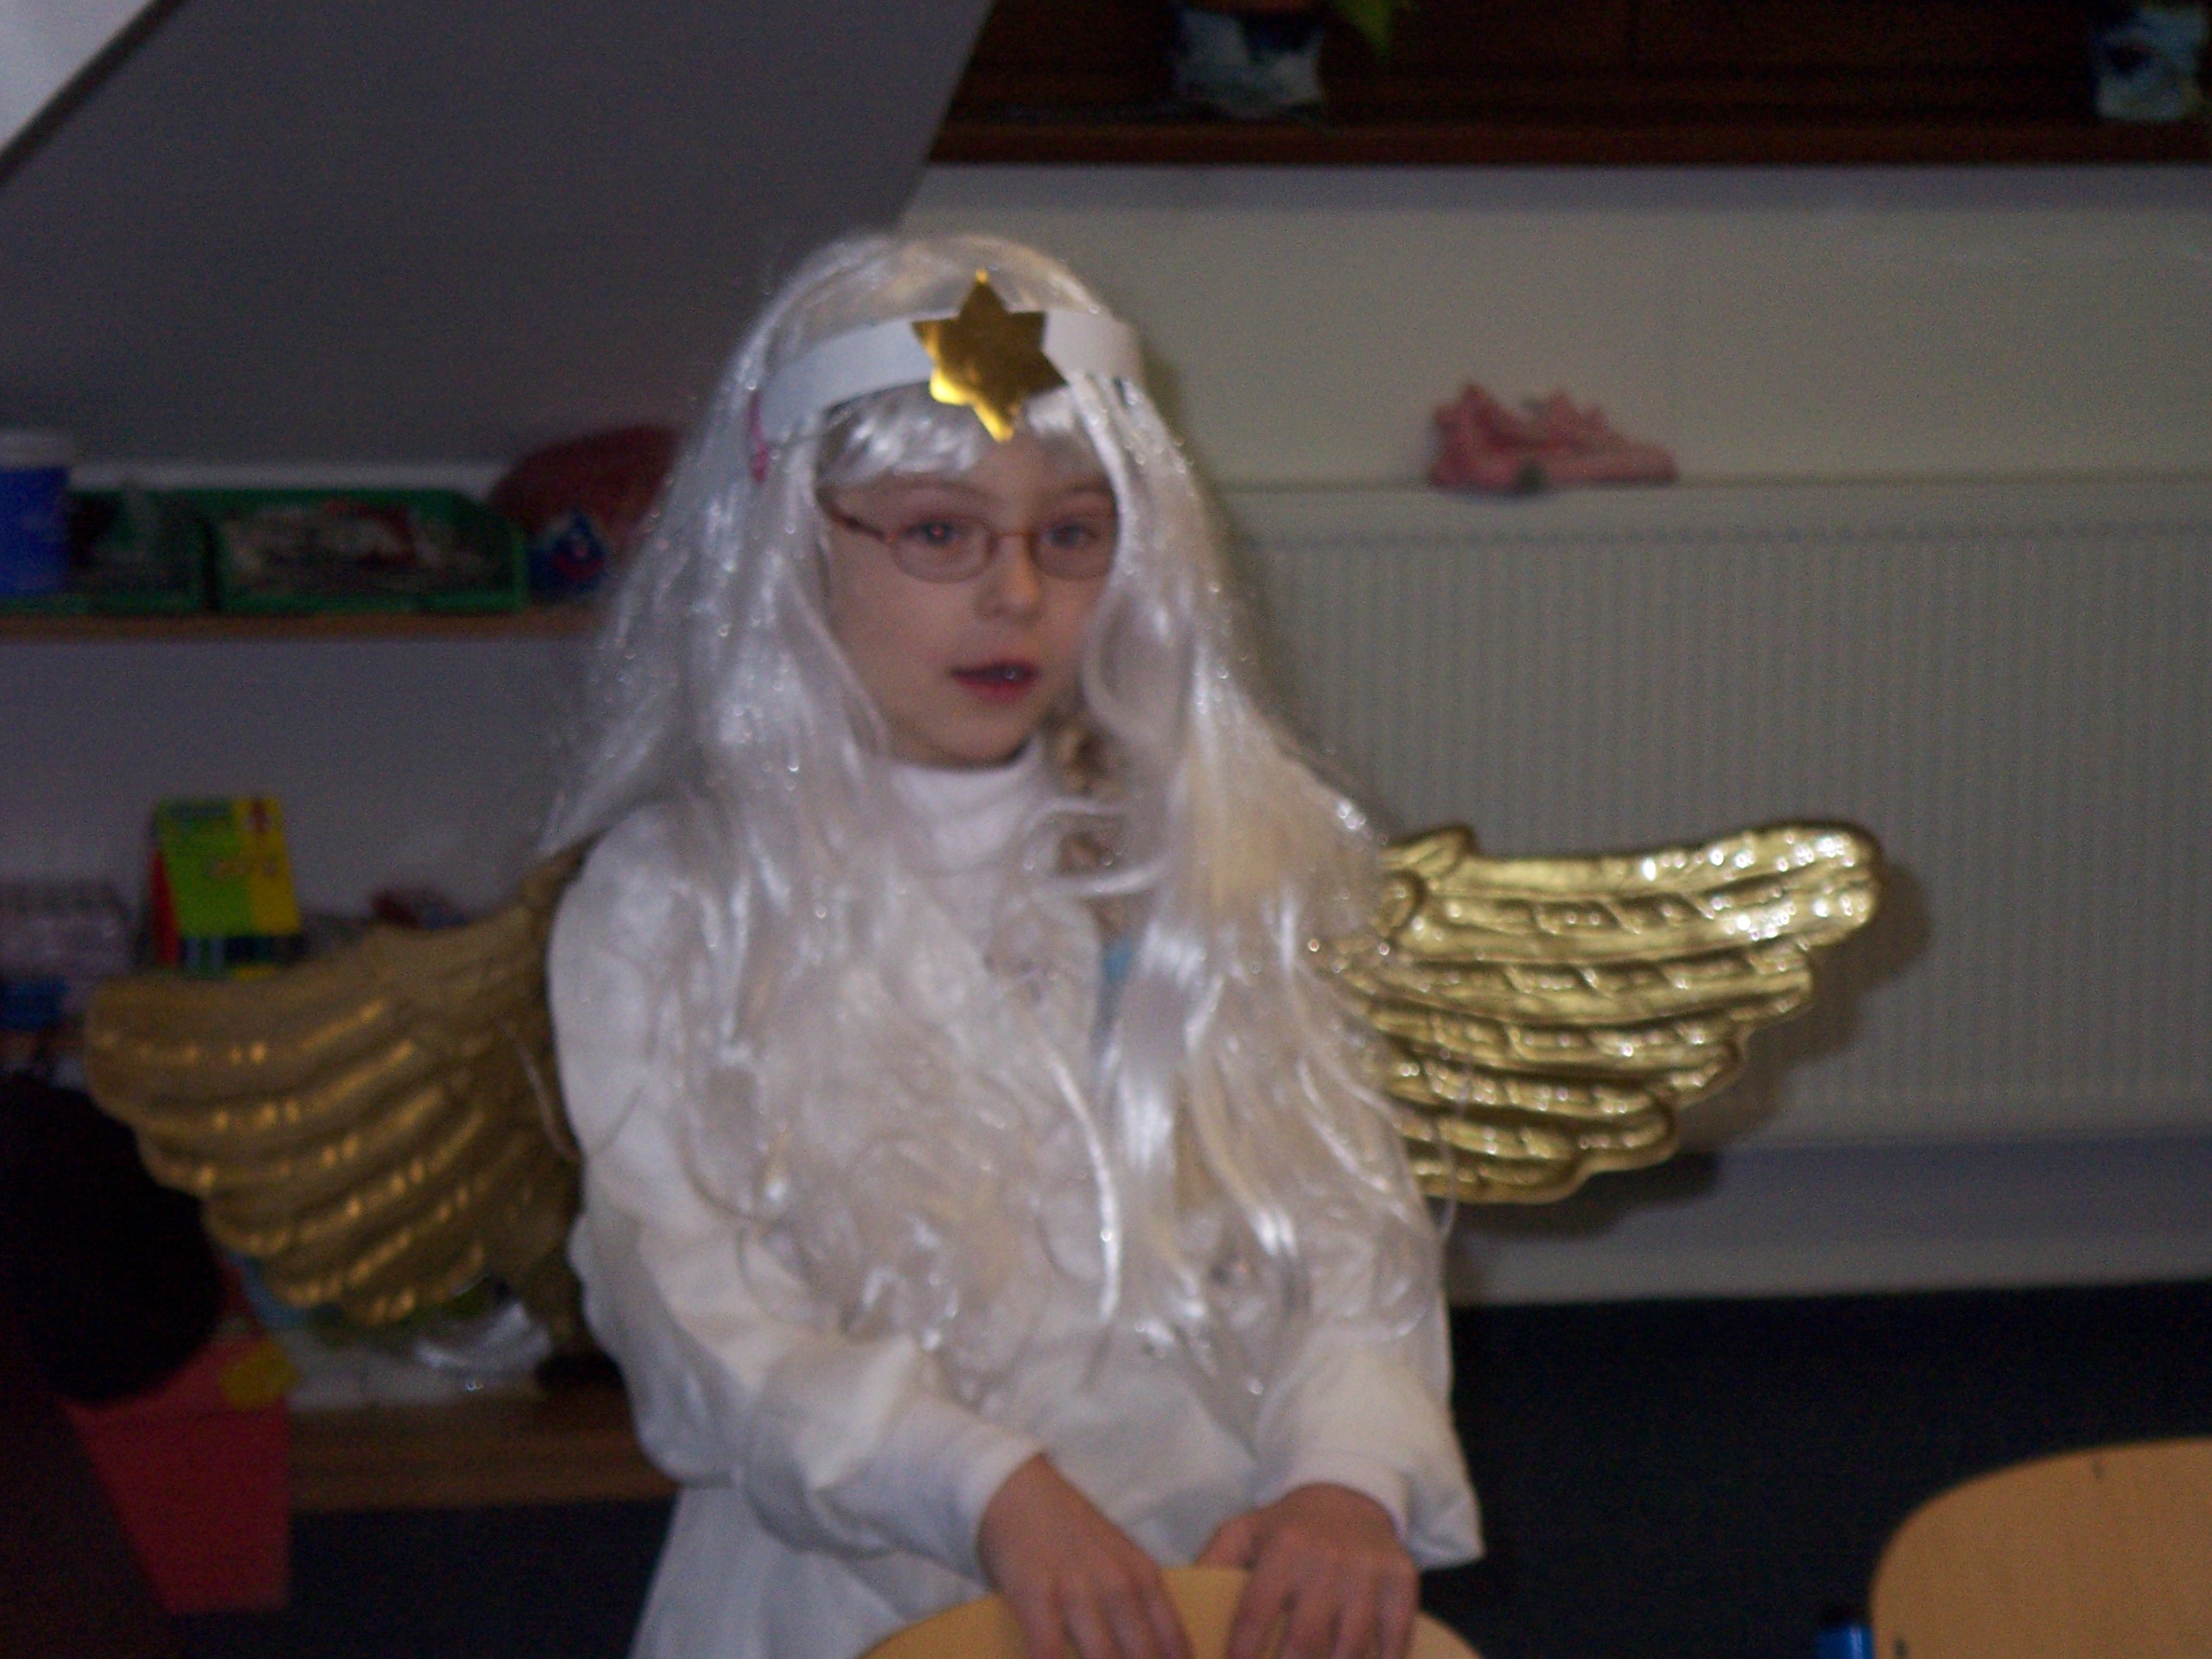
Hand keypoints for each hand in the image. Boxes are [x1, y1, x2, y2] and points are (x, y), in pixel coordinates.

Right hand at [978, 1454, 1192, 1658]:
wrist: (1014, 1487)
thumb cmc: (1065, 1530)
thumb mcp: (1115, 1559)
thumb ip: (1135, 1604)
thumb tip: (1152, 1655)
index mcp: (1143, 1578)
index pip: (1175, 1647)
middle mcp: (1118, 1586)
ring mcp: (1077, 1590)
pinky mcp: (1036, 1594)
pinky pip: (1047, 1653)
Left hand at [1195, 1484, 1417, 1658]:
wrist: (1349, 1493)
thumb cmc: (1288, 1526)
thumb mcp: (1244, 1530)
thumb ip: (1214, 1563)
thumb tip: (1185, 1600)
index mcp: (1283, 1547)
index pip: (1255, 1614)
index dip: (1240, 1655)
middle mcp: (1327, 1559)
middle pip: (1305, 1642)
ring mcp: (1368, 1573)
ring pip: (1350, 1649)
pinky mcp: (1402, 1583)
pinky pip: (1394, 1641)